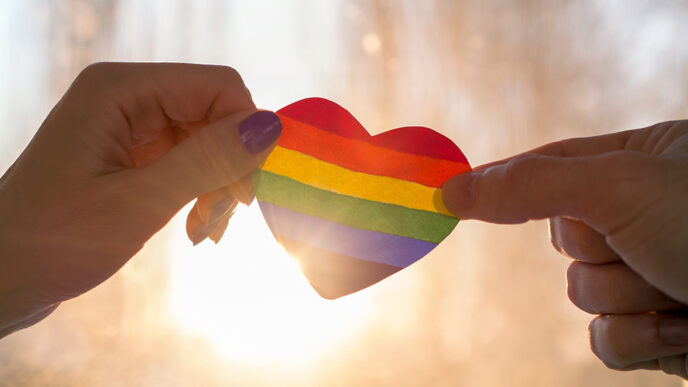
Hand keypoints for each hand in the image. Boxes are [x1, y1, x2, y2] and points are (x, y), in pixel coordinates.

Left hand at [0, 63, 281, 336]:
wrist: (2, 277)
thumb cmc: (52, 241)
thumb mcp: (136, 203)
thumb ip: (206, 160)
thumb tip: (272, 127)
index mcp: (119, 89)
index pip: (217, 85)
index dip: (245, 131)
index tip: (245, 190)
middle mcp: (127, 96)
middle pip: (215, 111)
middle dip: (230, 163)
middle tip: (222, 217)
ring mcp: (130, 124)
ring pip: (209, 138)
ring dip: (218, 183)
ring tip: (205, 229)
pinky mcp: (134, 152)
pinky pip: (190, 158)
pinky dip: (202, 190)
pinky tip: (196, 225)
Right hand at [442, 121, 687, 377]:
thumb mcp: (617, 187)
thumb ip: (528, 187)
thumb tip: (450, 190)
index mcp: (640, 164)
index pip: (549, 167)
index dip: (502, 182)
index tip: (448, 194)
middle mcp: (643, 217)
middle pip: (563, 238)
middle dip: (599, 251)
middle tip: (646, 242)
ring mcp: (650, 274)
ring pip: (583, 295)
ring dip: (627, 297)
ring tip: (682, 288)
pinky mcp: (658, 330)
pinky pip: (605, 341)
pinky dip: (639, 339)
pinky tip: (684, 328)